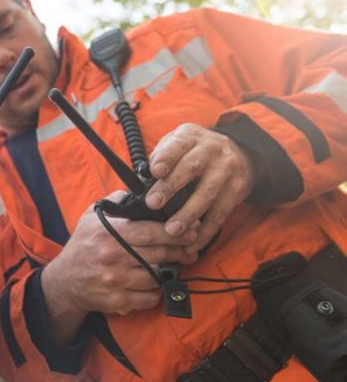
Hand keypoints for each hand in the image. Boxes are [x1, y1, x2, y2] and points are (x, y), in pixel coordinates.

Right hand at [41, 197, 198, 342]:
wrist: (64, 281)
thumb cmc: (82, 247)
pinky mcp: (117, 301)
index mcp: (109, 234)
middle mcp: (112, 257)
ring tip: (172, 266)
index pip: (150, 232)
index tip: (190, 231)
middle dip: (180, 251)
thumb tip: (139, 190)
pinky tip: (154, 284)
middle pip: (158, 253)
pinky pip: (148, 298)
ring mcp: (115, 281)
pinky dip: (156, 292)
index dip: (174, 232)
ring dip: (168, 272)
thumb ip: (114, 202)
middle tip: (190, 249)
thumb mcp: (90, 218)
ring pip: (156, 277)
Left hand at [145, 124, 254, 251]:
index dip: (166, 157)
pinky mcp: (237, 190)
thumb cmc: (195, 152)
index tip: (155, 171)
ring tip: (171, 230)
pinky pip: (220, 214)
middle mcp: (211, 150)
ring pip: (207, 193)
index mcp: (190, 137)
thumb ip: (160, 158)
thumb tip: (140, 181)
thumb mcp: (178, 145)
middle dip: (171, 187)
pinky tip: (191, 244)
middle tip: (153, 204)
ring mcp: (226, 170)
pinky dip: (205, 232)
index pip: (177, 144)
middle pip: (191, 168)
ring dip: (188, 214)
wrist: (240, 153)